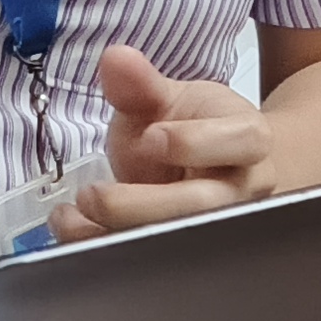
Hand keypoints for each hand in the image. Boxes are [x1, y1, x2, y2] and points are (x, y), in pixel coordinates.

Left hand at [51, 43, 285, 240]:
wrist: (221, 169)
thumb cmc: (196, 130)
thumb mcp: (169, 101)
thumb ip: (141, 84)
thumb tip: (115, 57)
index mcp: (248, 140)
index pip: (240, 141)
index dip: (195, 142)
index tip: (150, 136)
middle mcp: (242, 190)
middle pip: (204, 206)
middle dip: (144, 205)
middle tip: (92, 194)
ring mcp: (218, 226)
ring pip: (179, 242)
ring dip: (119, 234)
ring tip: (72, 216)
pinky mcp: (188, 252)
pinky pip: (153, 263)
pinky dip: (108, 249)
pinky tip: (75, 230)